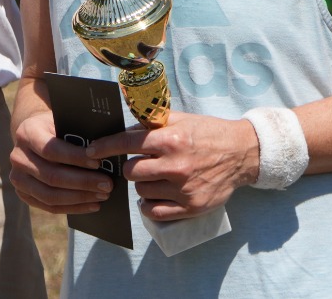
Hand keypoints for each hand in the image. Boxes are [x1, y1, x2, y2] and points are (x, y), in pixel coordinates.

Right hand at [7, 106, 114, 215]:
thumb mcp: (62, 122)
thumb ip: (77, 134)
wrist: (34, 138)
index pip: (51, 150)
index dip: (76, 158)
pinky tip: (92, 205)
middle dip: (83, 182)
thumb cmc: (55, 128)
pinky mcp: (24, 195)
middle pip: (51, 176)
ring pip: (50, 195)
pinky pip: (50, 207)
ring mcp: (18, 178)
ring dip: (79, 198)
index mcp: (26, 133)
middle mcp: (17, 157)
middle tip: (107, 184)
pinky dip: (73, 208)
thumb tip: (105, 152)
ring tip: (102, 196)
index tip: (98, 163)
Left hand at [87, 113, 259, 222]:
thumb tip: (122, 128)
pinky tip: (156, 195)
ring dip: (142, 185)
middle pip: (130, 172)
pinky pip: (154, 212)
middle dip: (131, 168)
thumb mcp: (180, 120)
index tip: (91, 152)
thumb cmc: (206, 133)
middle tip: (141, 165)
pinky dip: (150, 205)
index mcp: (170, 139)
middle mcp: (175, 165)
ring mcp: (183, 188)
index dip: (104, 147)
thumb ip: (151, 123)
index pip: (126, 143)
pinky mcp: (191, 207)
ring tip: (155, 178)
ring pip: (141, 192)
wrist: (241, 153)